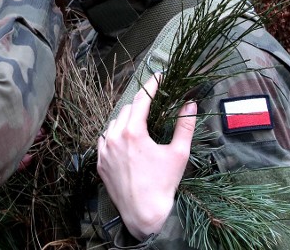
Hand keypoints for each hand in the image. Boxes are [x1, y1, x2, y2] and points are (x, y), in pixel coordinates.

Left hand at [96, 73, 196, 240]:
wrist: (143, 213)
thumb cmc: (163, 185)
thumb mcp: (178, 154)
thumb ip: (185, 126)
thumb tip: (190, 104)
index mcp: (133, 133)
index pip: (141, 99)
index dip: (151, 85)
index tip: (159, 76)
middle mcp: (114, 137)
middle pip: (127, 109)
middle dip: (141, 105)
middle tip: (154, 106)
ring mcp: (104, 149)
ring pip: (114, 123)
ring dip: (127, 120)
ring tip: (142, 125)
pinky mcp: (99, 160)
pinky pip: (105, 139)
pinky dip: (115, 135)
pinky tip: (127, 141)